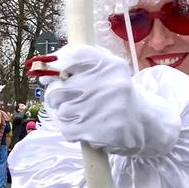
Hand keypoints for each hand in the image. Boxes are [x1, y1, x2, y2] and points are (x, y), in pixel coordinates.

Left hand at [44, 44, 179, 156]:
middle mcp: (109, 84)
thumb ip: (77, 60)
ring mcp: (106, 109)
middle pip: (58, 90)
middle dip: (55, 97)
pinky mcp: (102, 131)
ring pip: (61, 112)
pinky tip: (85, 126)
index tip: (49, 76)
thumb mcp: (105, 68)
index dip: (54, 67)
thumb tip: (45, 67)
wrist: (143, 122)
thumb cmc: (113, 92)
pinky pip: (68, 129)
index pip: (74, 56)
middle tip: (65, 99)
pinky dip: (71, 129)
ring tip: (82, 113)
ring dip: (65, 115)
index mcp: (109, 65)